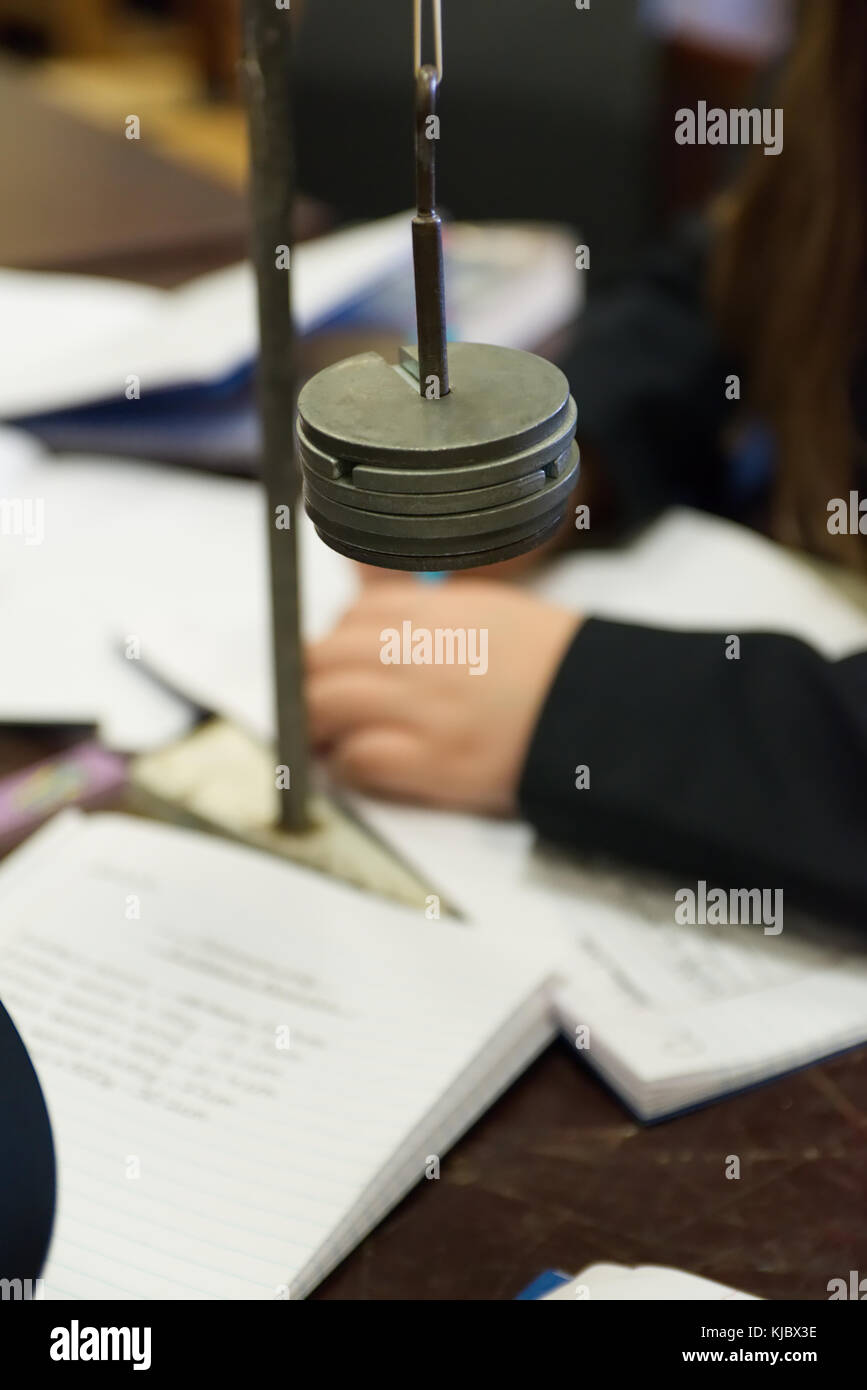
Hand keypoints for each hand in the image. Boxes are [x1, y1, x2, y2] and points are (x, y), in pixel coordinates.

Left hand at [306, 580, 581, 813]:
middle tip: (317, 707)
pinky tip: (362, 766)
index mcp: (434, 611)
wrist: (603, 712)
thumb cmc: (552, 667)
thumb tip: (366, 612)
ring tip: (328, 740)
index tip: (338, 665)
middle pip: (321, 658)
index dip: (335, 645)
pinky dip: (347, 764)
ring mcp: (421, 706)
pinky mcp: (431, 760)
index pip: (349, 617)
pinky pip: (356, 759)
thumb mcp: (490, 612)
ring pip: (322, 705)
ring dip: (315, 725)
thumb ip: (427, 612)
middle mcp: (418, 651)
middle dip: (310, 684)